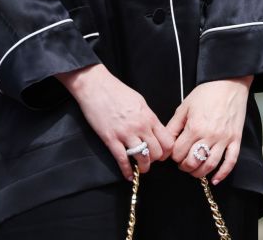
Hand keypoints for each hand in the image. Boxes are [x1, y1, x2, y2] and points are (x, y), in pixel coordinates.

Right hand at [55, 64, 173, 181]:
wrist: (95, 86)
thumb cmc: (116, 90)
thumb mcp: (139, 101)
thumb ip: (148, 117)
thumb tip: (153, 130)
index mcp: (148, 116)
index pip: (167, 141)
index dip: (167, 151)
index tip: (162, 153)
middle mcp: (140, 126)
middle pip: (157, 152)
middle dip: (155, 160)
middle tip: (151, 160)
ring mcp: (125, 134)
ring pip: (143, 159)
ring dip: (143, 167)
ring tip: (141, 167)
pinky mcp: (111, 139)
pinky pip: (122, 160)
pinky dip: (127, 171)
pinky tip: (128, 175)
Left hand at [166, 76, 252, 184]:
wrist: (228, 84)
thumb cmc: (205, 94)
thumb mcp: (184, 106)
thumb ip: (174, 125)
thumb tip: (166, 141)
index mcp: (194, 127)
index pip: (179, 152)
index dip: (174, 156)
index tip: (173, 154)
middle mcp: (209, 136)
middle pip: (193, 162)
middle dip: (185, 166)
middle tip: (182, 163)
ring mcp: (224, 140)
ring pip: (210, 165)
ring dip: (200, 172)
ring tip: (194, 170)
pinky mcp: (236, 141)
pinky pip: (230, 162)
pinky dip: (222, 174)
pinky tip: (215, 179)